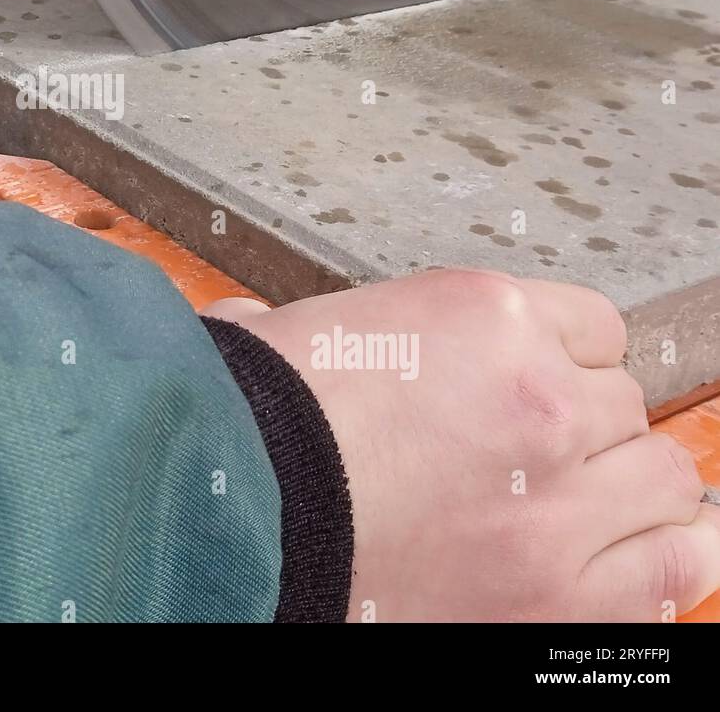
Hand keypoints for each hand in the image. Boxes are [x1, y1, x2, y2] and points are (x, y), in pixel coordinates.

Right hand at [212, 270, 719, 620]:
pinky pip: (674, 566)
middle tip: (529, 454)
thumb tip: (246, 325)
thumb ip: (304, 329)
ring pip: (663, 478)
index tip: (536, 388)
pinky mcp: (563, 591)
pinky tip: (634, 555)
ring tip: (581, 504)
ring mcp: (564, 497)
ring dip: (627, 489)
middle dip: (580, 425)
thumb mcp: (288, 334)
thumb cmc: (249, 425)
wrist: (234, 521)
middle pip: (622, 404)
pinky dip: (660, 558)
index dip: (561, 359)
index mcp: (487, 317)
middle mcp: (543, 396)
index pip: (594, 328)